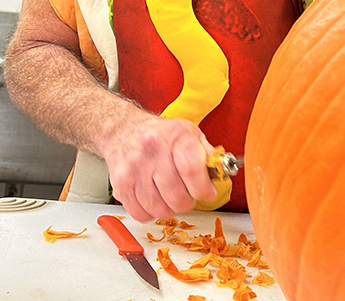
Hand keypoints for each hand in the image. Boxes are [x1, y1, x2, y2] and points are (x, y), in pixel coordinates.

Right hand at [101, 112, 216, 221]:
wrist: (123, 131)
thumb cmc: (160, 136)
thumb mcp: (189, 134)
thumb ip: (208, 154)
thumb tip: (223, 173)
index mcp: (176, 135)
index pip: (192, 169)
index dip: (203, 188)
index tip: (206, 191)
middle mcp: (153, 150)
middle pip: (178, 196)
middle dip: (188, 201)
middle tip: (187, 194)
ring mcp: (134, 168)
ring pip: (160, 210)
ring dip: (169, 208)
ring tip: (168, 194)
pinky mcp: (121, 185)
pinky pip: (141, 214)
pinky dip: (150, 212)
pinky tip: (152, 197)